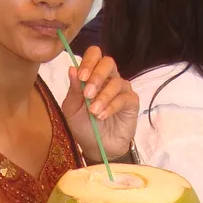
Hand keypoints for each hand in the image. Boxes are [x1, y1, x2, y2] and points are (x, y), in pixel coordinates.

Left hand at [60, 46, 138, 162]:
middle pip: (108, 62)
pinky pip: (124, 98)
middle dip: (96, 76)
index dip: (88, 62)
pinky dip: (111, 107)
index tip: (81, 77)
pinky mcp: (131, 101)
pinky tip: (102, 116)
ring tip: (93, 112)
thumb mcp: (72, 109)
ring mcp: (121, 89)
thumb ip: (73, 89)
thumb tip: (72, 68)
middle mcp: (108, 78)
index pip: (94, 55)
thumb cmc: (84, 125)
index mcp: (92, 75)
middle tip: (88, 94)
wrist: (97, 146)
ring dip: (102, 97)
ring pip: (116, 82)